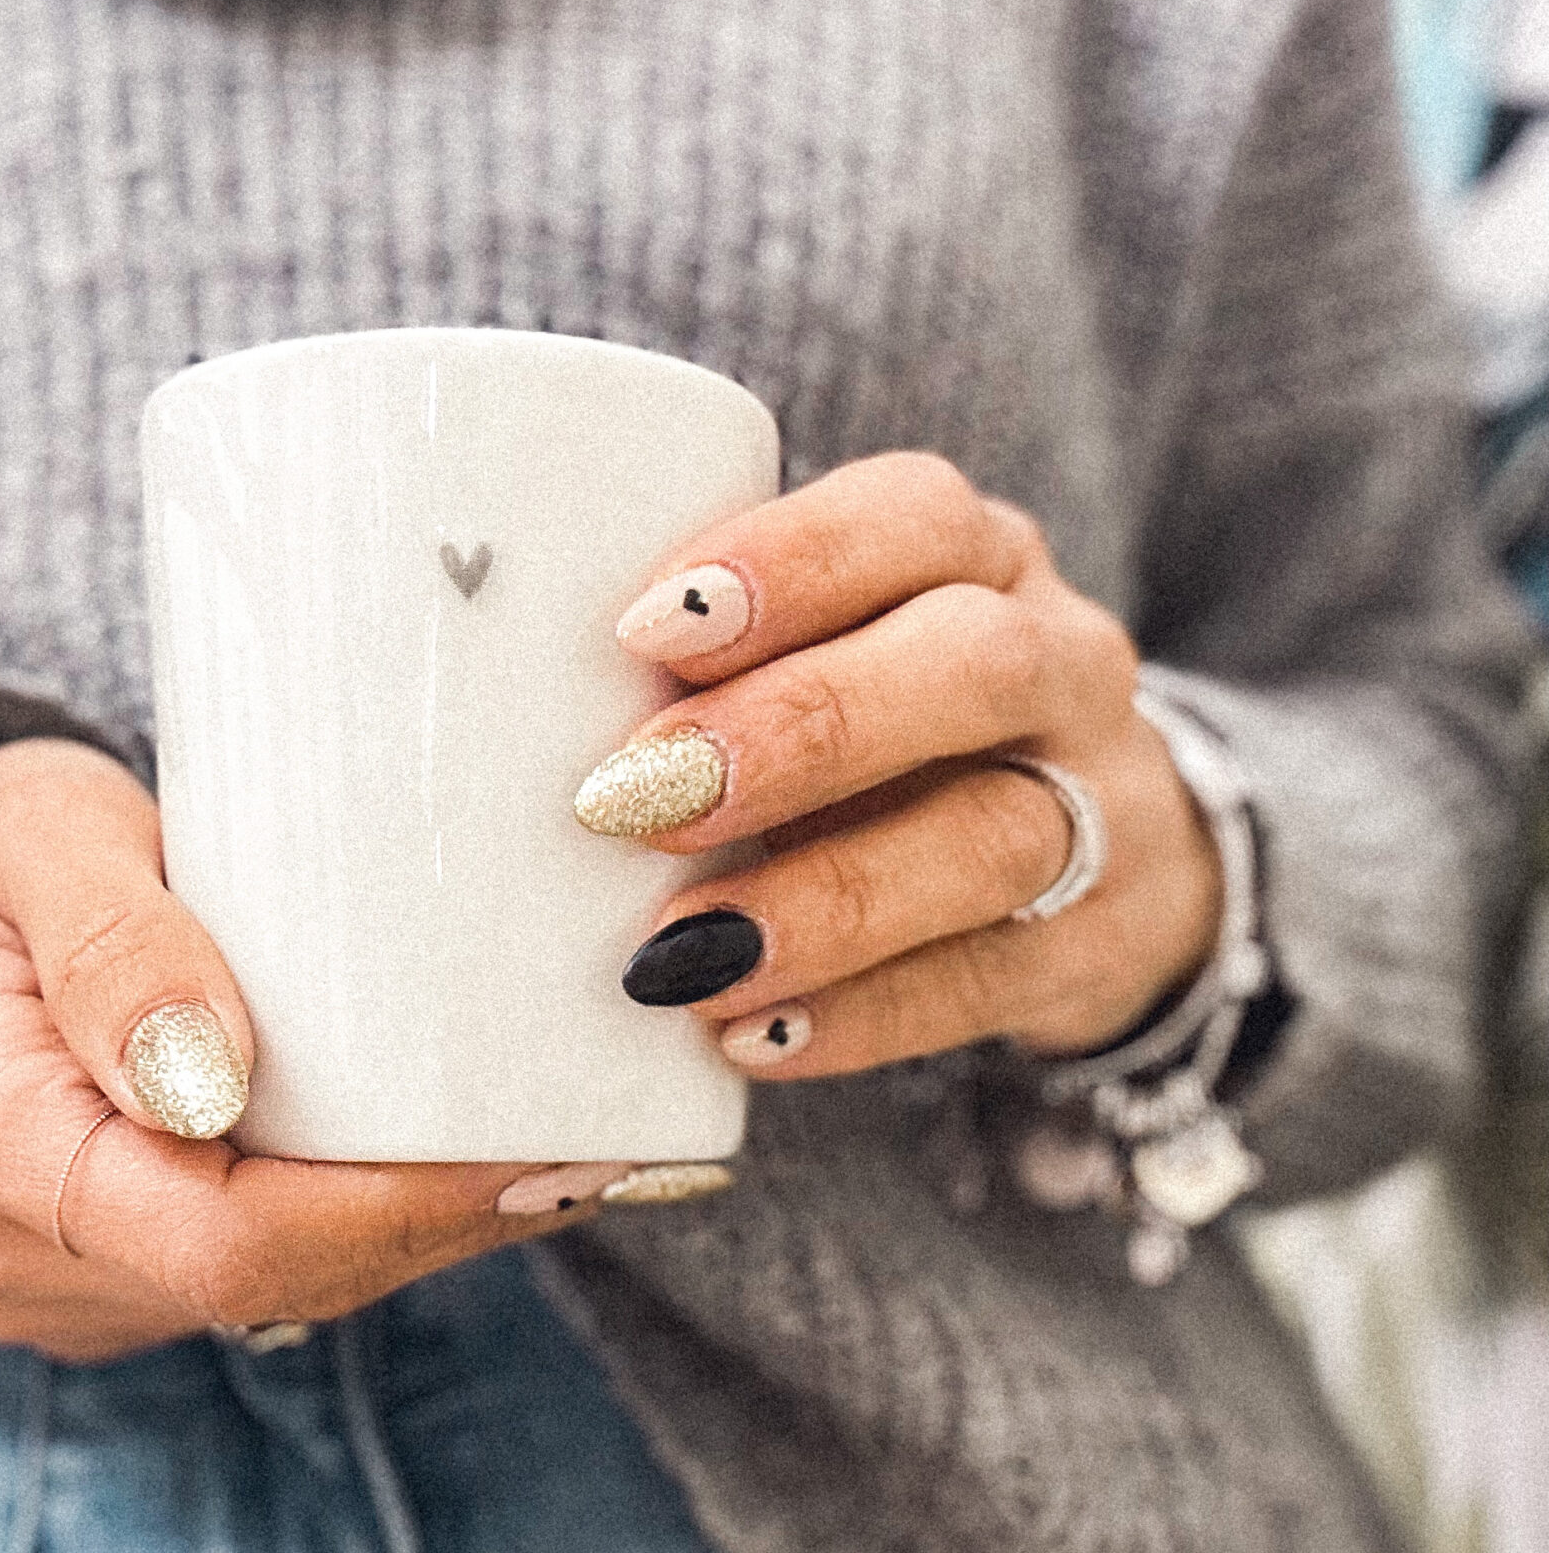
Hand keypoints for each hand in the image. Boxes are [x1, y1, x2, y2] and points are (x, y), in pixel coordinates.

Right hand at [0, 739, 604, 1361]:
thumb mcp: (29, 827)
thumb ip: (114, 938)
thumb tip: (209, 1080)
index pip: (220, 1237)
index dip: (397, 1210)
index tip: (539, 1152)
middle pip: (271, 1276)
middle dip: (443, 1221)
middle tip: (600, 1148)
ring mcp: (47, 1288)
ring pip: (275, 1291)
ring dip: (418, 1231)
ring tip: (560, 1150)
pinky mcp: (96, 1287)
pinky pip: (251, 1277)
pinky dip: (359, 1226)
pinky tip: (454, 1165)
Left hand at [580, 454, 1220, 1073]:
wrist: (1097, 864)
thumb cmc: (888, 740)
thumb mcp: (827, 661)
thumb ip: (703, 668)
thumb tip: (456, 719)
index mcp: (975, 558)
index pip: (912, 516)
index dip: (788, 562)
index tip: (646, 628)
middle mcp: (1057, 663)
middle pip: (972, 667)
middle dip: (801, 730)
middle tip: (639, 798)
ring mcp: (1096, 809)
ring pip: (994, 837)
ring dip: (824, 899)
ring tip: (680, 956)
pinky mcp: (1091, 947)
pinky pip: (986, 983)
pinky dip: (861, 1015)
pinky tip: (751, 1037)